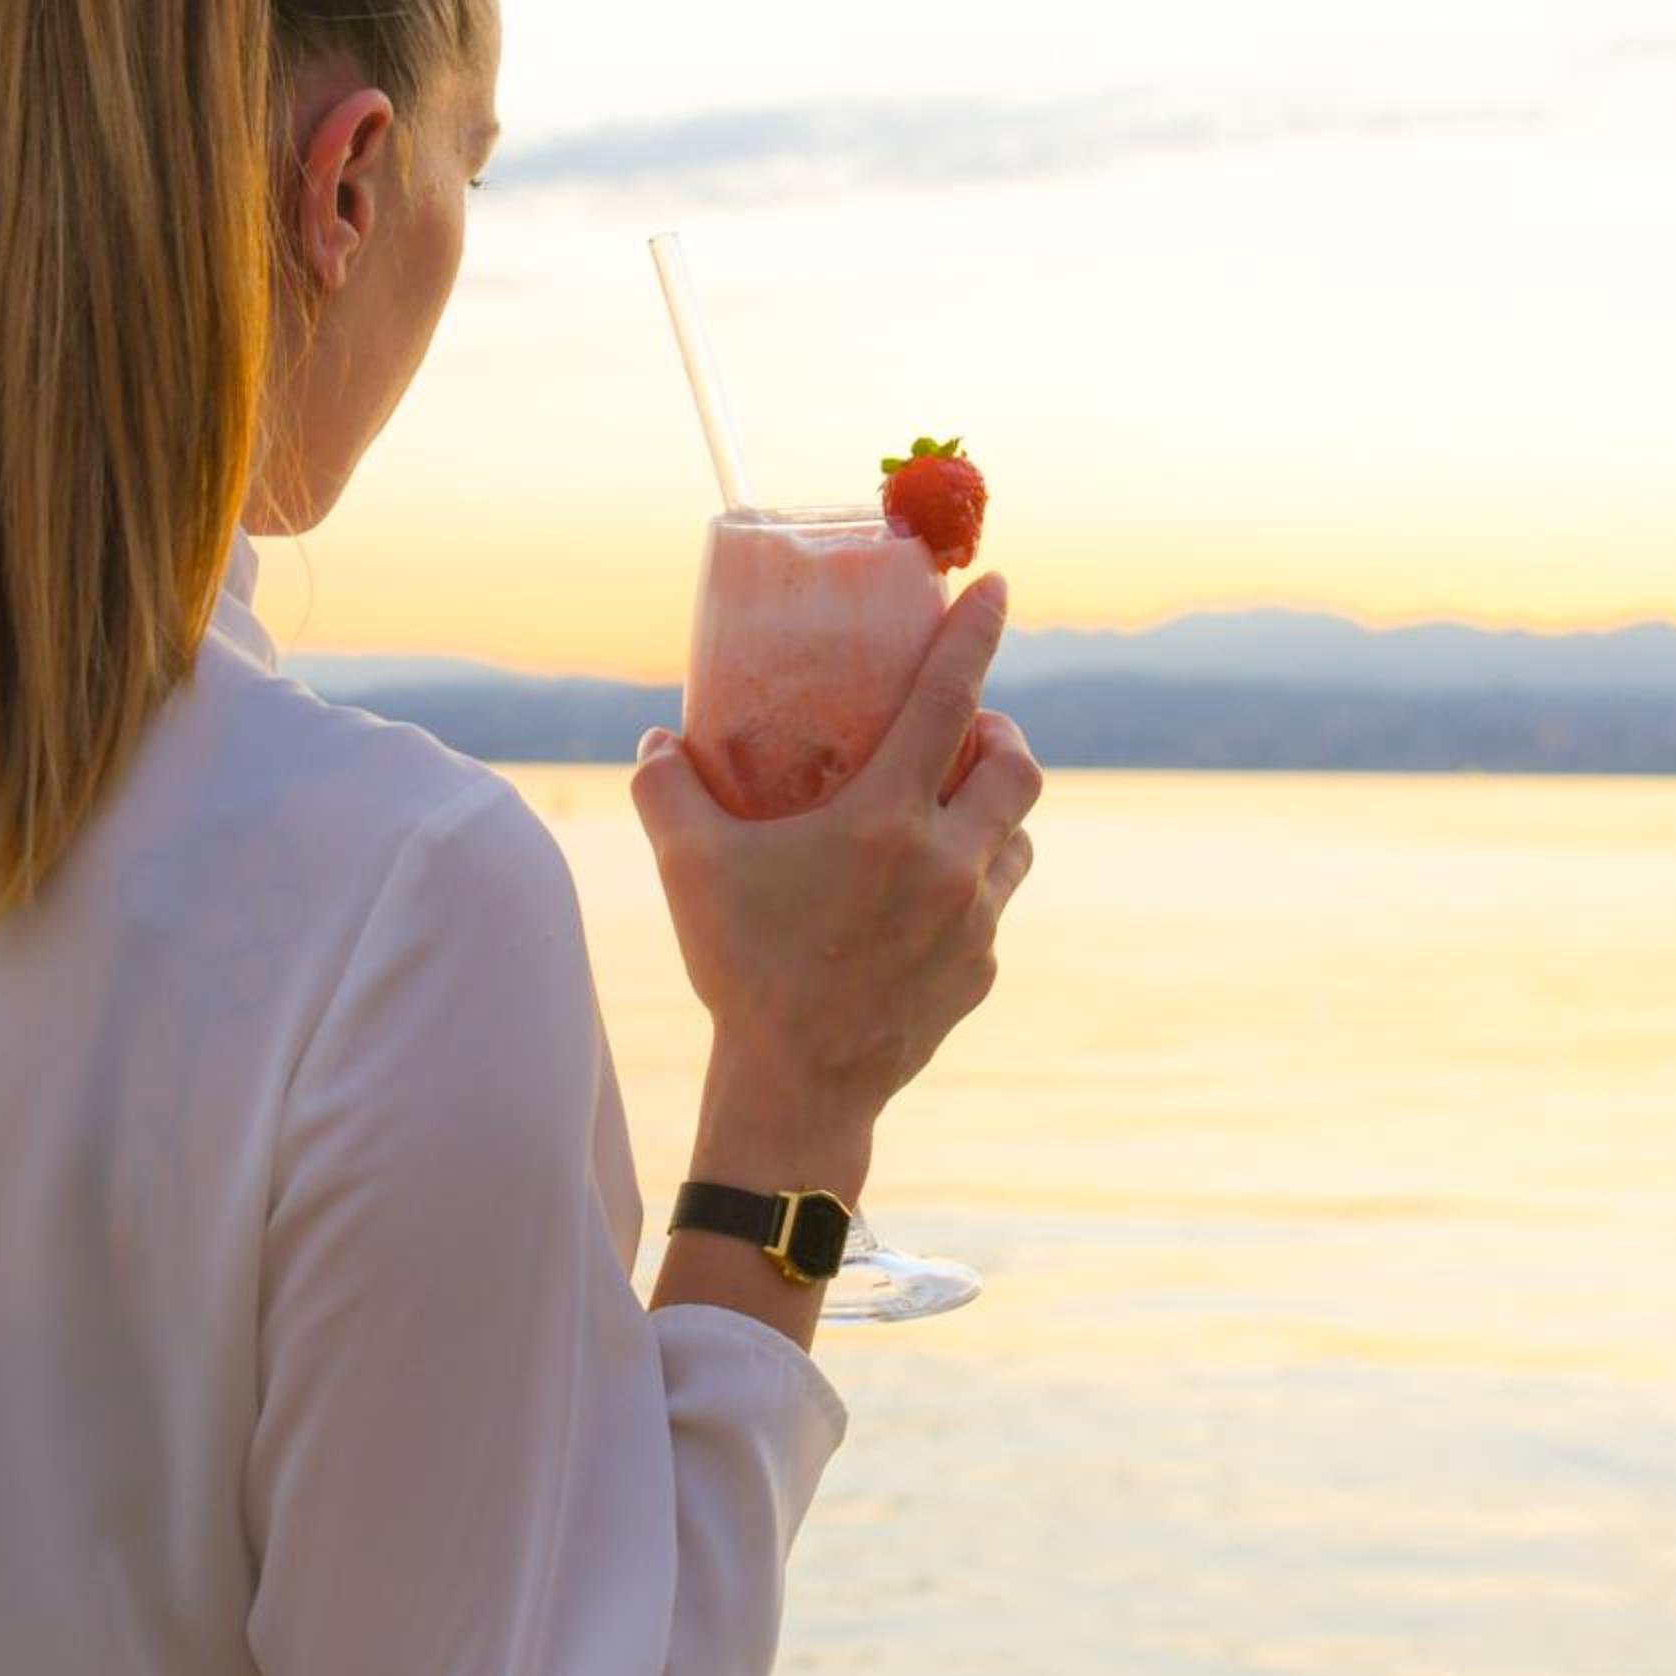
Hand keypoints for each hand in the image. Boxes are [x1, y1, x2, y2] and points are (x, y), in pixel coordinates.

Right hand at [632, 571, 1041, 1126]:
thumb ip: (666, 791)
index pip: (951, 697)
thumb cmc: (742, 970)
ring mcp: (975, 921)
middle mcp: (948, 862)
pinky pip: (994, 905)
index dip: (977, 631)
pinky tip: (924, 896)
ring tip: (948, 808)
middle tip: (963, 727)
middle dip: (999, 728)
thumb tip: (656, 741)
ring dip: (993, 808)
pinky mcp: (982, 971)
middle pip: (1018, 762)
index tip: (997, 584)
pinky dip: (972, 881)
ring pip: (1019, 835)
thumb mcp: (688, 870)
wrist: (799, 1091)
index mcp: (886, 820)